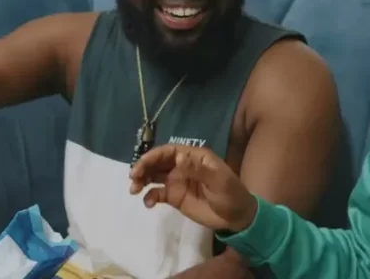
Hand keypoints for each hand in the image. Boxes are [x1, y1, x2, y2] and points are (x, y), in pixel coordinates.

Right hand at [129, 145, 257, 232]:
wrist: (236, 217)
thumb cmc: (231, 194)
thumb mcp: (219, 181)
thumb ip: (199, 169)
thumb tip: (179, 157)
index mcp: (193, 157)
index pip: (170, 151)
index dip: (154, 155)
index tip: (141, 164)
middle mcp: (182, 166)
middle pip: (158, 162)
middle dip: (143, 167)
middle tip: (133, 177)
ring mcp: (177, 181)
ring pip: (154, 176)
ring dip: (142, 180)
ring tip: (134, 189)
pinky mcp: (174, 197)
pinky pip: (157, 194)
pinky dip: (149, 197)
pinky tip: (148, 203)